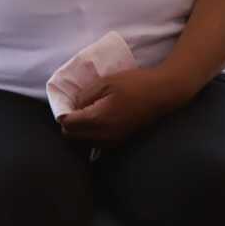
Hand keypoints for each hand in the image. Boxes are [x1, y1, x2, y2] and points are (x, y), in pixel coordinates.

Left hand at [58, 66, 190, 144]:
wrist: (161, 94)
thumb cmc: (133, 84)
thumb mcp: (105, 82)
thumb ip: (84, 95)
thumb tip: (72, 107)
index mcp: (98, 120)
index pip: (67, 125)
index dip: (63, 113)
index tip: (67, 102)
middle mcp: (104, 136)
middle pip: (72, 137)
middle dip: (68, 123)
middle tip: (75, 107)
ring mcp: (113, 141)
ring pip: (83, 142)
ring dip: (78, 130)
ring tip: (85, 112)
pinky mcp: (120, 141)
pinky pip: (96, 143)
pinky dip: (90, 134)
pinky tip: (96, 119)